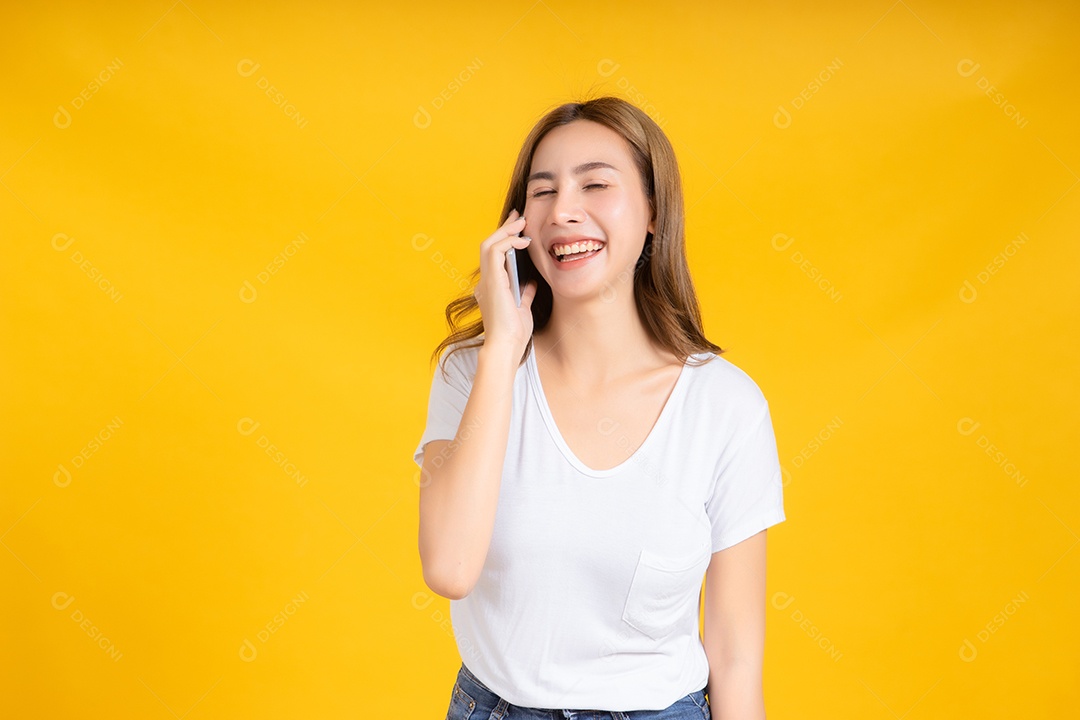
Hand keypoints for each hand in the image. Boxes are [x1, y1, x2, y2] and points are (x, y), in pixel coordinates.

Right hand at [473, 209, 537, 357]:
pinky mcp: (492, 280)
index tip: (519, 228)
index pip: (495, 256)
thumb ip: (524, 294)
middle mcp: (485, 281)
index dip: (506, 239)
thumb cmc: (514, 332)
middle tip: (519, 216)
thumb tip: (531, 283)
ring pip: (489, 244)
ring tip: (521, 222)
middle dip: (505, 228)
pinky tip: (524, 241)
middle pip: (490, 245)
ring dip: (506, 231)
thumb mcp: (522, 309)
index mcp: (492, 287)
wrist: (506, 345)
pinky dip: (509, 242)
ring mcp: (487, 280)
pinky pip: (495, 251)